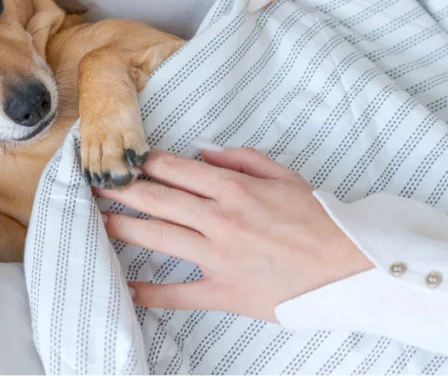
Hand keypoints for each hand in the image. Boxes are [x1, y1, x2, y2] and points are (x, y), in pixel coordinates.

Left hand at [96, 148, 371, 321]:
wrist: (352, 266)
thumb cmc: (321, 220)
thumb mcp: (285, 176)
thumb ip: (242, 160)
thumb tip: (203, 154)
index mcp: (233, 188)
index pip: (174, 169)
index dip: (143, 163)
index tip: (123, 159)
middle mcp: (219, 218)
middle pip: (156, 199)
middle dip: (121, 190)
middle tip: (95, 185)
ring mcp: (219, 256)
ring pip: (158, 238)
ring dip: (124, 228)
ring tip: (99, 221)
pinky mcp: (224, 291)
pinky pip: (178, 292)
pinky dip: (150, 292)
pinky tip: (127, 287)